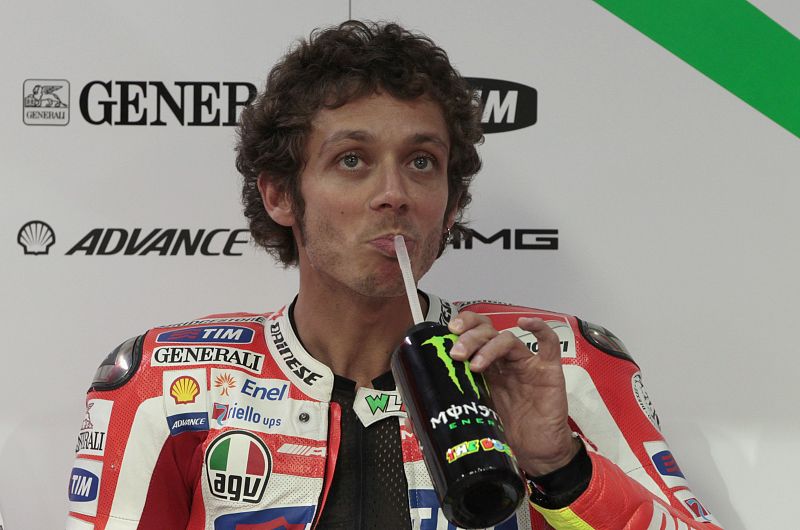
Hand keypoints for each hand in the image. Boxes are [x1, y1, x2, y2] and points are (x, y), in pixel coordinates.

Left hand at [448, 311, 578, 475]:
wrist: (537, 453)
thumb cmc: (510, 433)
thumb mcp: (477, 414)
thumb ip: (457, 402)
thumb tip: (422, 406)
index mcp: (488, 366)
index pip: (475, 332)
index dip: (463, 326)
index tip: (447, 333)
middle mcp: (506, 361)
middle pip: (488, 333)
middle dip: (469, 339)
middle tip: (456, 354)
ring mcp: (527, 363)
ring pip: (507, 339)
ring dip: (489, 345)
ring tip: (475, 363)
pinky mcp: (549, 372)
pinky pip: (549, 344)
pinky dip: (539, 328)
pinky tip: (525, 323)